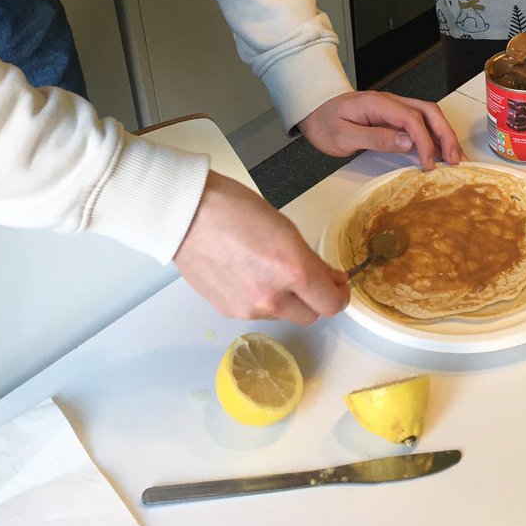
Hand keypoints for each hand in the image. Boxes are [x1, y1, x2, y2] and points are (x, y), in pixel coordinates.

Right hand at [173, 171, 349, 323]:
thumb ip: (310, 260)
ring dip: (285, 300)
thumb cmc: (234, 208)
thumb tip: (329, 279)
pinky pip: (255, 312)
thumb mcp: (285, 227)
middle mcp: (272, 297)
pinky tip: (247, 273)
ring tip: (267, 269)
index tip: (337, 285)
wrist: (186, 214)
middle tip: (307, 277)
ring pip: (282, 315)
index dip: (339, 295)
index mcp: (292, 270)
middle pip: (310, 316)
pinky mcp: (227, 311)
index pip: (331, 304)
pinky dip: (259, 299)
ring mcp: (247, 309)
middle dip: (313, 298)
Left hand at [297, 91, 463, 168]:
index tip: (429, 163)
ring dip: (444, 135)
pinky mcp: (393, 116)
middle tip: (456, 160)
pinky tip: (439, 152)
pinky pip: (419, 123)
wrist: (313, 111)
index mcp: (378, 104)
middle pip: (429, 112)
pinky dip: (433, 136)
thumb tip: (408, 142)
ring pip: (428, 115)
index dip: (425, 141)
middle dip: (445, 135)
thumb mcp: (343, 137)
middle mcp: (390, 102)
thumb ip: (376, 138)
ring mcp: (393, 108)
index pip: (412, 119)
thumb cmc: (325, 124)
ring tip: (454, 158)